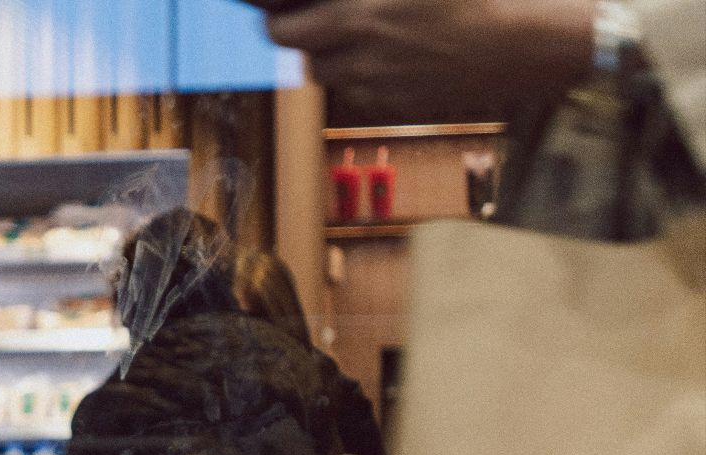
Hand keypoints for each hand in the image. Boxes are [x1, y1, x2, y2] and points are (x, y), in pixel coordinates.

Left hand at [268, 0, 596, 119]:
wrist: (522, 41)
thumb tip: (336, 2)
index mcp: (359, 14)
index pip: (281, 27)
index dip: (274, 15)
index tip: (277, 7)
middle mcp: (360, 53)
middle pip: (297, 55)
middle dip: (297, 37)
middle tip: (308, 21)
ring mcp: (377, 83)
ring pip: (325, 74)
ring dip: (328, 55)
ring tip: (351, 33)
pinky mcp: (396, 102)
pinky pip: (357, 91)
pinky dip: (358, 75)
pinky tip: (382, 53)